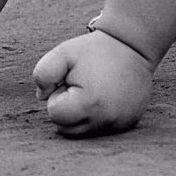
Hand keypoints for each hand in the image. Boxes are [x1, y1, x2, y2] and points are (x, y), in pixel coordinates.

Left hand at [33, 31, 154, 136]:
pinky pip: (102, 127)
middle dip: (68, 108)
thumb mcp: (62, 53)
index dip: (58, 95)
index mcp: (88, 105)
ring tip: (94, 90)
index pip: (55, 115)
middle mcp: (106, 120)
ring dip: (83, 113)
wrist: (133, 45)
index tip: (72, 80)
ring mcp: (119, 124)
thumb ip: (43, 74)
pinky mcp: (128, 123)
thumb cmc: (94, 49)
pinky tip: (106, 96)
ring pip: (84, 130)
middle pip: (68, 128)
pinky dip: (99, 115)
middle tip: (82, 85)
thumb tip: (42, 96)